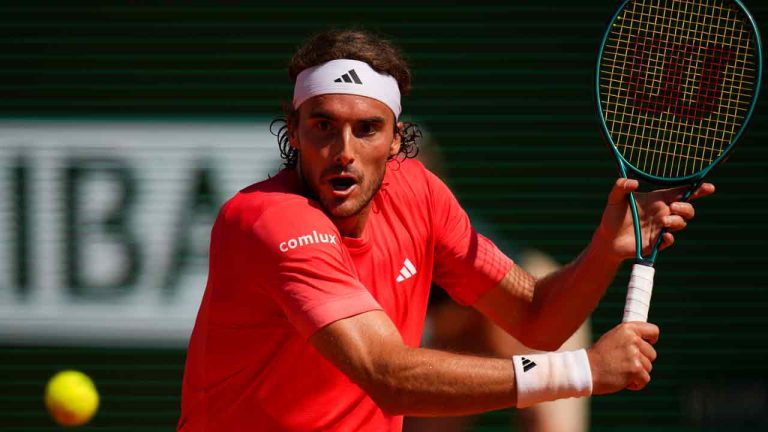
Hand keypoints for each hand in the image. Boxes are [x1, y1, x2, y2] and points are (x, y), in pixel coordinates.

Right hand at [587, 322, 658, 393]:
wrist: (586, 370)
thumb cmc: (598, 357)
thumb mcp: (612, 339)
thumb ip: (629, 338)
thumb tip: (645, 342)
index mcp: (627, 329)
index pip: (653, 330)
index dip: (652, 339)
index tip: (648, 344)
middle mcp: (632, 340)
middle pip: (652, 353)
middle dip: (642, 361)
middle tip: (625, 364)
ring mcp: (634, 355)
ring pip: (648, 367)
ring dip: (637, 373)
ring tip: (620, 372)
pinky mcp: (636, 369)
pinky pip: (645, 379)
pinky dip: (636, 384)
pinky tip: (623, 381)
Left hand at [594, 178, 714, 260]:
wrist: (607, 239)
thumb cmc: (612, 216)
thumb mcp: (614, 198)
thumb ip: (621, 187)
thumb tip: (633, 182)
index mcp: (657, 200)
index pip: (680, 192)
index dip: (696, 189)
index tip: (709, 187)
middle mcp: (663, 213)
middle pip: (687, 209)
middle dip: (686, 207)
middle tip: (672, 207)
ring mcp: (661, 228)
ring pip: (681, 223)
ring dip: (677, 221)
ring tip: (664, 220)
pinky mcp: (656, 243)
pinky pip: (669, 240)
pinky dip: (669, 237)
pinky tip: (663, 235)